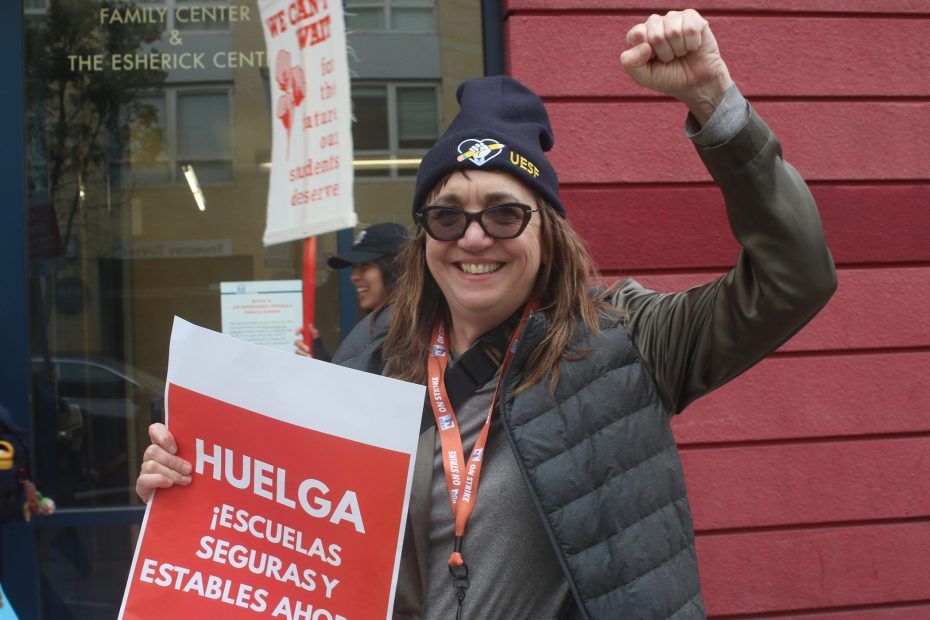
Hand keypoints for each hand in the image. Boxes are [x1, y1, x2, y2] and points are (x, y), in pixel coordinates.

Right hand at [136, 423, 191, 502]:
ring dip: (171, 473)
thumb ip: (194, 453)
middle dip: (174, 461)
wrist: (179, 501)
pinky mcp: (142, 485)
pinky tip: (169, 484)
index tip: (176, 448)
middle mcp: (152, 455)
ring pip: (151, 465)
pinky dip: (158, 480)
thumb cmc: (189, 477)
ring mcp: (145, 470)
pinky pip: (144, 479)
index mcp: (164, 445)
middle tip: (189, 469)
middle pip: (154, 450)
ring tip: (186, 480)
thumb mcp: (193, 462)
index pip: (155, 430)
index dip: (163, 436)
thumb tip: (211, 446)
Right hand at [294, 324, 319, 356]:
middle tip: (308, 350)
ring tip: (310, 356)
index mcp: (307, 337)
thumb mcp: (318, 341)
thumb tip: (310, 325)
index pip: (301, 331)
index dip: (298, 330)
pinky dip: (302, 356)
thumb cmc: (320, 350)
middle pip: (297, 342)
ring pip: (297, 350)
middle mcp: (303, 343)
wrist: (321, 359)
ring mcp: (300, 350)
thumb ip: (314, 333)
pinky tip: (307, 358)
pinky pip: (297, 355)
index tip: (297, 333)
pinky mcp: (299, 355)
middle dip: (302, 346)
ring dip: (303, 353)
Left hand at [620, 9, 732, 123]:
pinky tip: (692, 46)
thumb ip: (630, 62)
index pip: (636, 34)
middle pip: (655, 34)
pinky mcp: (693, 18)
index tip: (653, 59)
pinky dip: (692, 44)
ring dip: (679, 49)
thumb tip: (645, 46)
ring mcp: (674, 18)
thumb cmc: (668, 78)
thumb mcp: (643, 76)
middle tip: (670, 58)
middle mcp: (656, 23)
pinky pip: (690, 28)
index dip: (646, 51)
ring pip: (674, 31)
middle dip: (664, 53)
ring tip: (681, 53)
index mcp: (641, 35)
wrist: (695, 84)